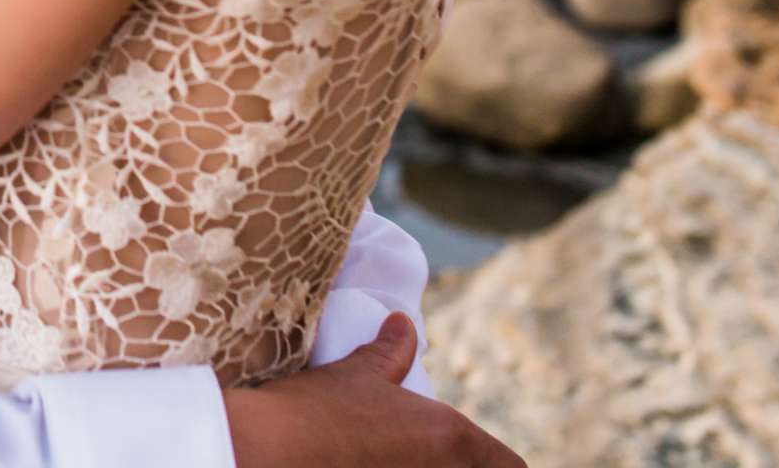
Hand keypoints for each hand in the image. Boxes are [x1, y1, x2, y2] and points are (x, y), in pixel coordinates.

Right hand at [223, 315, 523, 467]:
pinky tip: (370, 466)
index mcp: (449, 437)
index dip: (498, 461)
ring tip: (396, 458)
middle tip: (432, 452)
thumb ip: (389, 353)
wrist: (268, 452)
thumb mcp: (357, 375)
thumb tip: (404, 324)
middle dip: (461, 466)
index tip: (480, 457)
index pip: (510, 466)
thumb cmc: (317, 409)